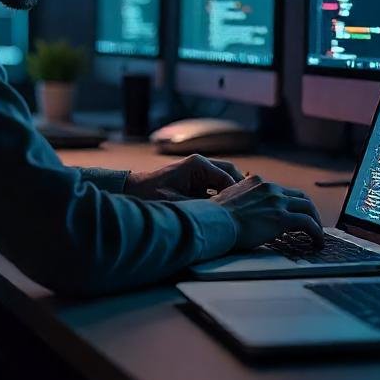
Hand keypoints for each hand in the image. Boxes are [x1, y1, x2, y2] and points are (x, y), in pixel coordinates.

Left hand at [125, 154, 244, 200]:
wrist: (133, 191)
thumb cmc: (150, 195)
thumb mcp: (176, 202)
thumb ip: (199, 207)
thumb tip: (219, 215)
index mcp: (198, 164)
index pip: (227, 177)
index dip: (237, 193)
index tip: (243, 209)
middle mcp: (201, 164)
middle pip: (231, 173)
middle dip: (240, 190)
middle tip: (246, 208)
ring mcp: (200, 171)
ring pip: (226, 178)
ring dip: (232, 193)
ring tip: (240, 210)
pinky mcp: (197, 180)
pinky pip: (217, 185)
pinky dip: (223, 196)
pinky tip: (226, 210)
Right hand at [212, 177, 323, 249]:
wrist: (213, 222)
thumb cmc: (214, 217)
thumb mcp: (229, 200)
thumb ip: (241, 201)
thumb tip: (245, 213)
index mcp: (257, 183)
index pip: (282, 190)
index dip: (292, 203)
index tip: (295, 212)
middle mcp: (270, 188)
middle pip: (300, 196)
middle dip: (309, 210)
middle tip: (313, 223)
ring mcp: (277, 202)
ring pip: (308, 207)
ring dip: (316, 221)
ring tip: (317, 234)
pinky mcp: (282, 218)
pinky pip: (308, 223)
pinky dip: (316, 232)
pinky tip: (317, 242)